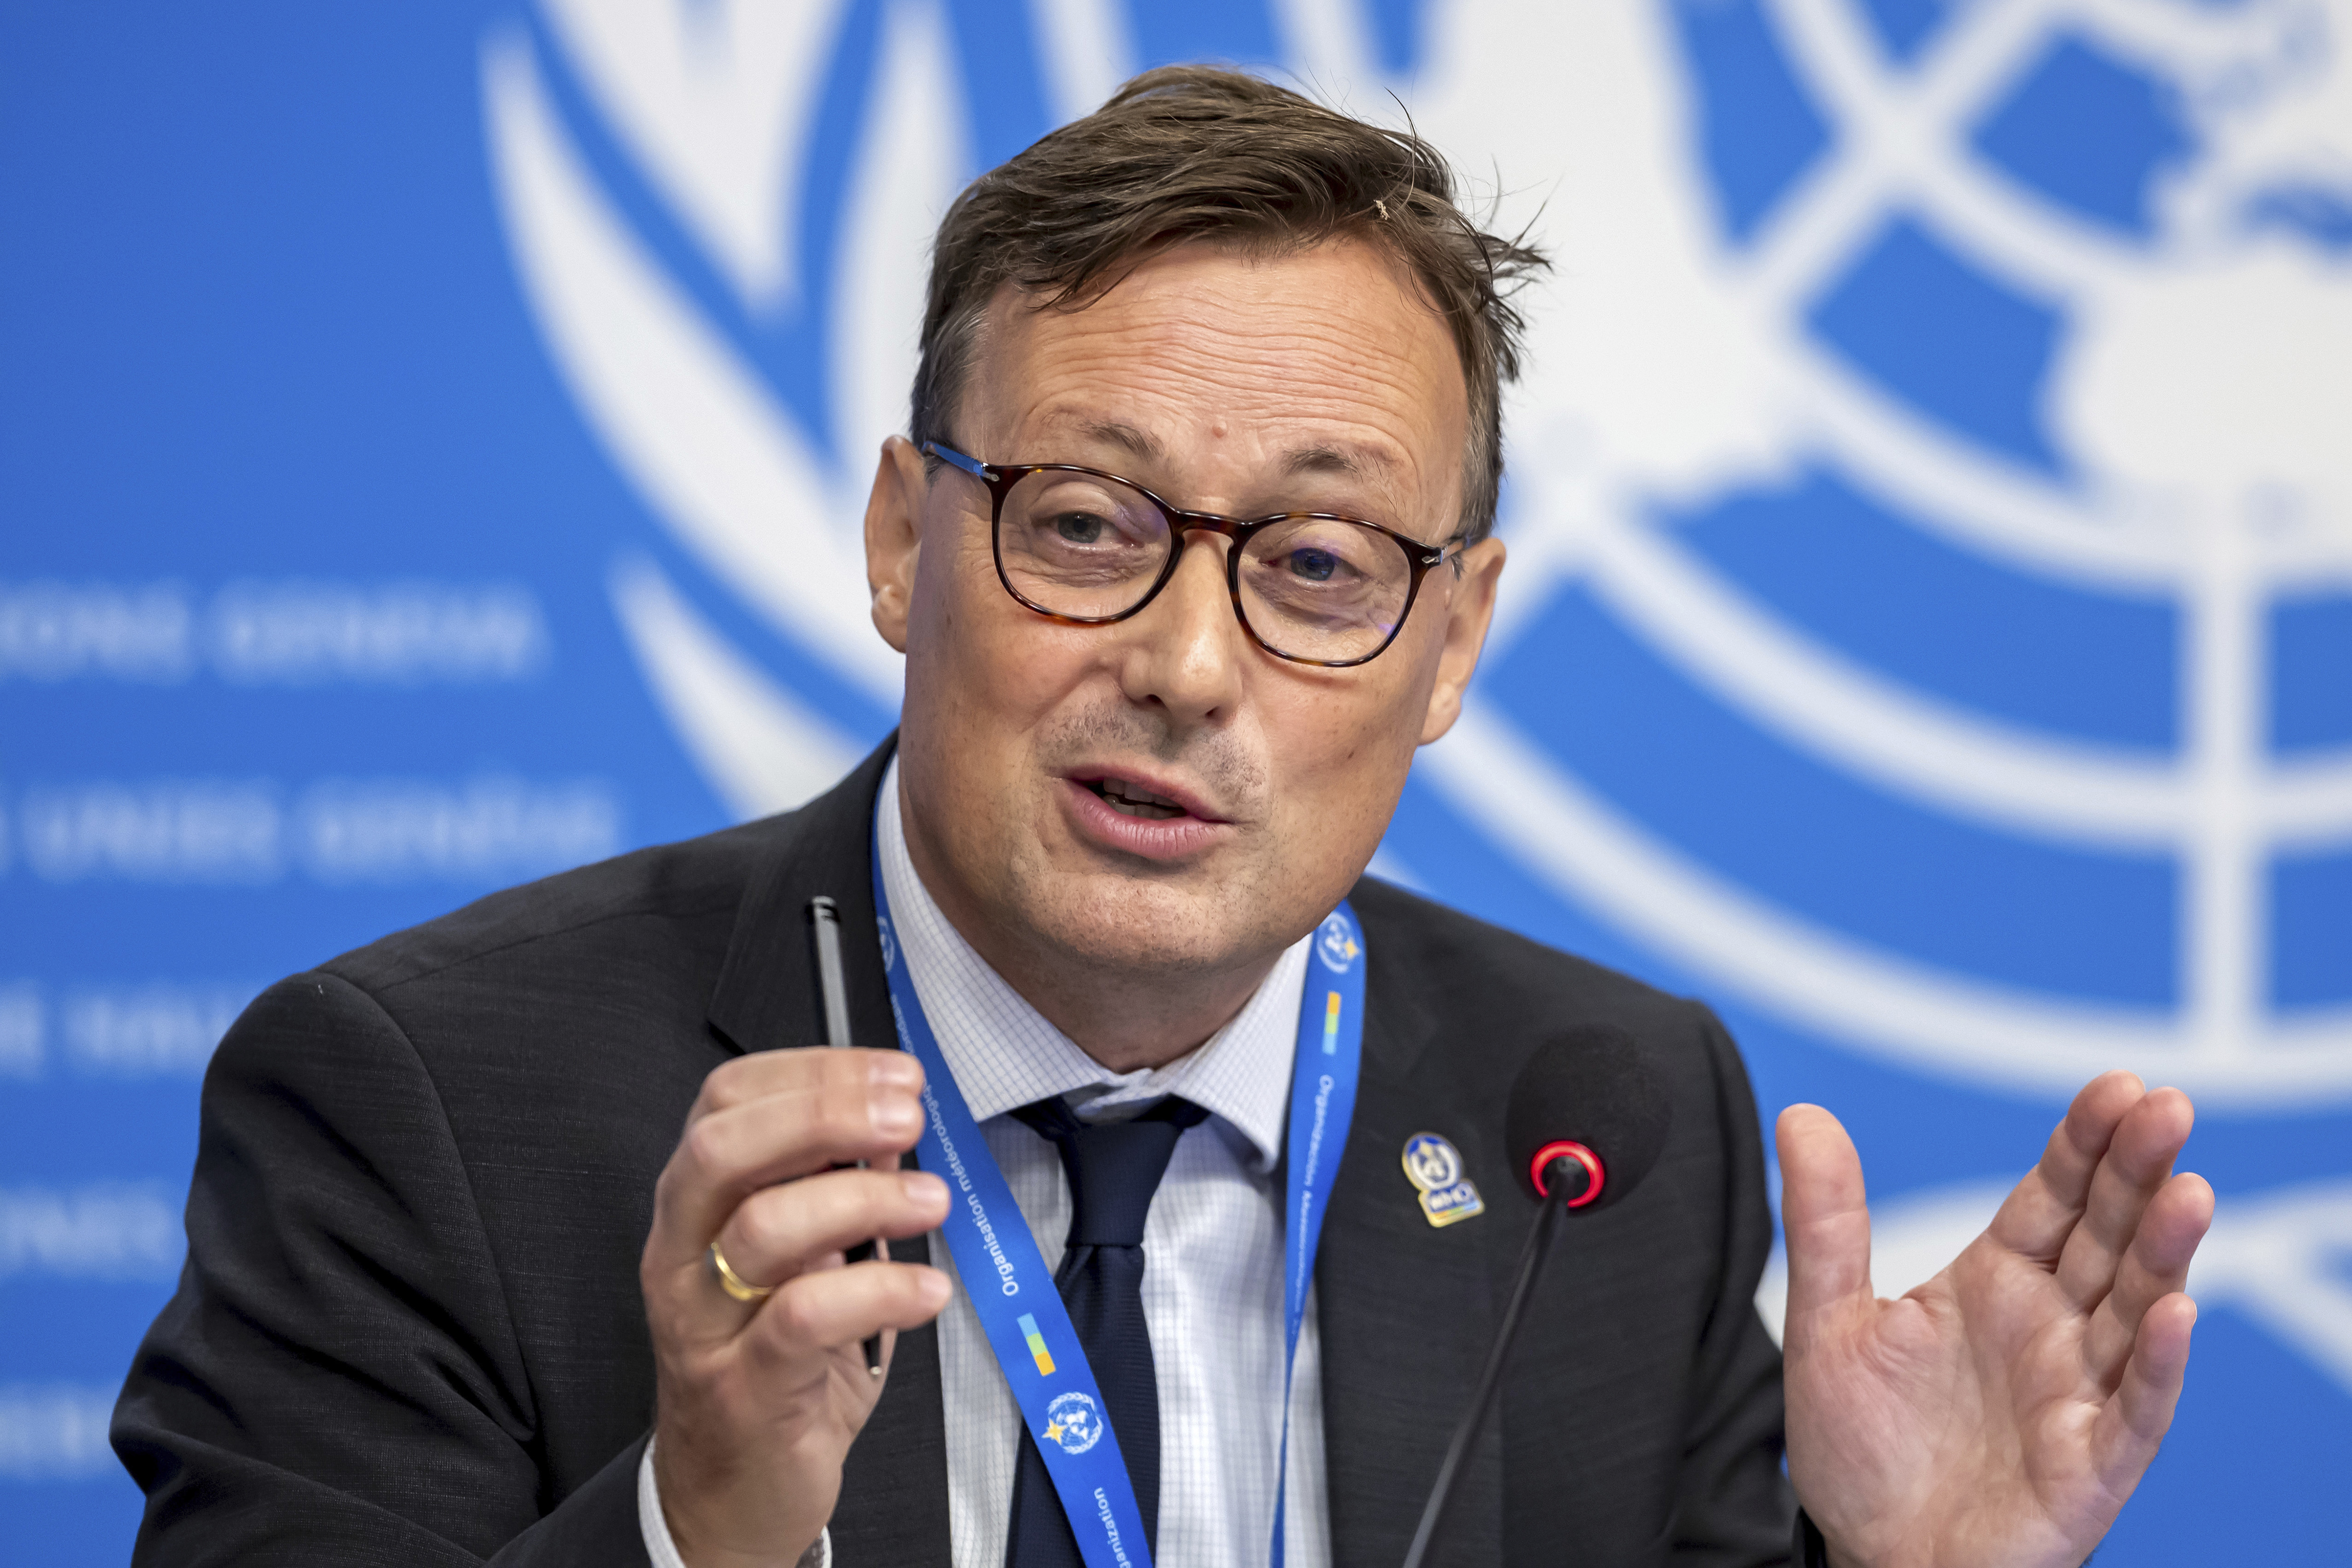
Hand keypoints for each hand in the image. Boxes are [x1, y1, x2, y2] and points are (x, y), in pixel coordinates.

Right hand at [642, 1048, 953, 1567]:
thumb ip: (836, 1189)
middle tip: (908, 1116)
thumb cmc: (774, 1363)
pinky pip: (806, 1318)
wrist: (730, 1493)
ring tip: (932, 1200)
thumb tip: (890, 1123)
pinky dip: (880, 1291)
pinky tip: (928, 1289)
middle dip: (824, 1114)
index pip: (726, 1102)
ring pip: (765, 1228)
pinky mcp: (743, 1388)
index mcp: (694, 1207)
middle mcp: (682, 1255)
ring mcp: (704, 1324)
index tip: (895, 1074)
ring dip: (866, 1199)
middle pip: (725, 1149)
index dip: (812, 1072)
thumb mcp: (804, 1262)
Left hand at [1779, 1072, 2212, 1567]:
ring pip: (2135, 1308)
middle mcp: (2051, 1328)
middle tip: (2167, 1106)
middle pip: (2107, 1234)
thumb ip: (1825, 1222)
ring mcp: (2078, 1393)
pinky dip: (2156, 1362)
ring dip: (2165, 1249)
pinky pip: (2135, 1408)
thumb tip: (1801, 1115)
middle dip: (2138, 1171)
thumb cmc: (1864, 1449)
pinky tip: (2172, 1311)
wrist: (1872, 1554)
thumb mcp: (1828, 1322)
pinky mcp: (2091, 1464)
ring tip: (2188, 1187)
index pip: (2055, 1196)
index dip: (2086, 1142)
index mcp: (1997, 1283)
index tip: (2116, 1086)